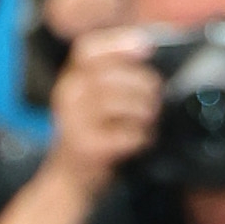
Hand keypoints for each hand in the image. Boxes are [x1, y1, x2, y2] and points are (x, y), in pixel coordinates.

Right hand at [45, 20, 167, 198]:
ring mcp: (74, 123)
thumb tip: (150, 54)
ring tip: (151, 118)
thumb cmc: (93, 134)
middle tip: (157, 95)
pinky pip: (124, 135)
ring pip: (117, 103)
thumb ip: (114, 78)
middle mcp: (68, 97)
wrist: (70, 178)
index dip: (118, 44)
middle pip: (109, 76)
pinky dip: (141, 136)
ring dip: (144, 110)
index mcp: (71, 80)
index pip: (87, 51)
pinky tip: (144, 140)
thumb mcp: (93, 101)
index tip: (146, 47)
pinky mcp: (88, 148)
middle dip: (142, 83)